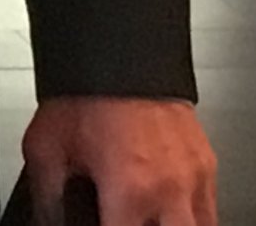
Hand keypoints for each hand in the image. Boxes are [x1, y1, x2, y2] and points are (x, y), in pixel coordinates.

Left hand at [23, 96, 216, 225]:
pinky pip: (209, 207)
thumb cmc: (84, 92)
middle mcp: (170, 189)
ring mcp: (194, 177)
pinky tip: (168, 209)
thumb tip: (48, 221)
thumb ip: (48, 199)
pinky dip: (191, 215)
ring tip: (149, 216)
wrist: (116, 47)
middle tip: (124, 217)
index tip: (102, 220)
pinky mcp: (207, 162)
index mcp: (131, 191)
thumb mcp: (45, 149)